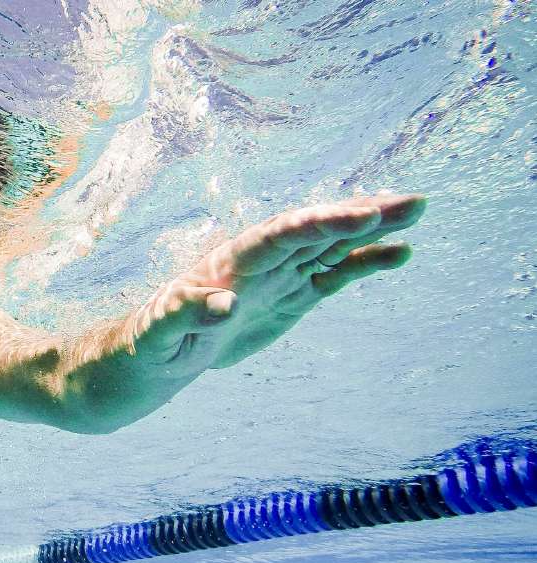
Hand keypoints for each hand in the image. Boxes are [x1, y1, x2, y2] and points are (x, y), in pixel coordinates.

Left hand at [128, 193, 425, 374]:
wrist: (158, 357)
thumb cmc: (151, 341)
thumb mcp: (160, 332)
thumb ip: (186, 315)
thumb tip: (224, 303)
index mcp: (230, 263)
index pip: (281, 236)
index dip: (321, 224)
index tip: (363, 216)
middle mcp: (260, 262)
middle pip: (315, 231)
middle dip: (360, 216)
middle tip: (412, 202)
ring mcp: (279, 277)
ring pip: (331, 246)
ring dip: (372, 230)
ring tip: (416, 211)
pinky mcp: (291, 298)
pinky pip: (332, 276)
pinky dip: (364, 264)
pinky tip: (399, 254)